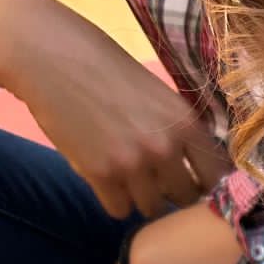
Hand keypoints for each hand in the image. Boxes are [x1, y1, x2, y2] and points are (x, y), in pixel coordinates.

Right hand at [0, 0, 228, 217]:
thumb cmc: (102, 66)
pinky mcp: (99, 174)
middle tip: (152, 173)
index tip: (193, 178)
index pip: (218, 176)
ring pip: (152, 208)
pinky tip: (103, 176)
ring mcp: (132, 163)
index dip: (207, 182)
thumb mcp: (157, 92)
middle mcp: (165, 146)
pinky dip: (112, 199)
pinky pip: (119, 210)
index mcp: (186, 122)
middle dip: (172, 190)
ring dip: (140, 196)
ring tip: (124, 170)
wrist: (45, 53)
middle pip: (186, 198)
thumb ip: (179, 130)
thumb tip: (204, 171)